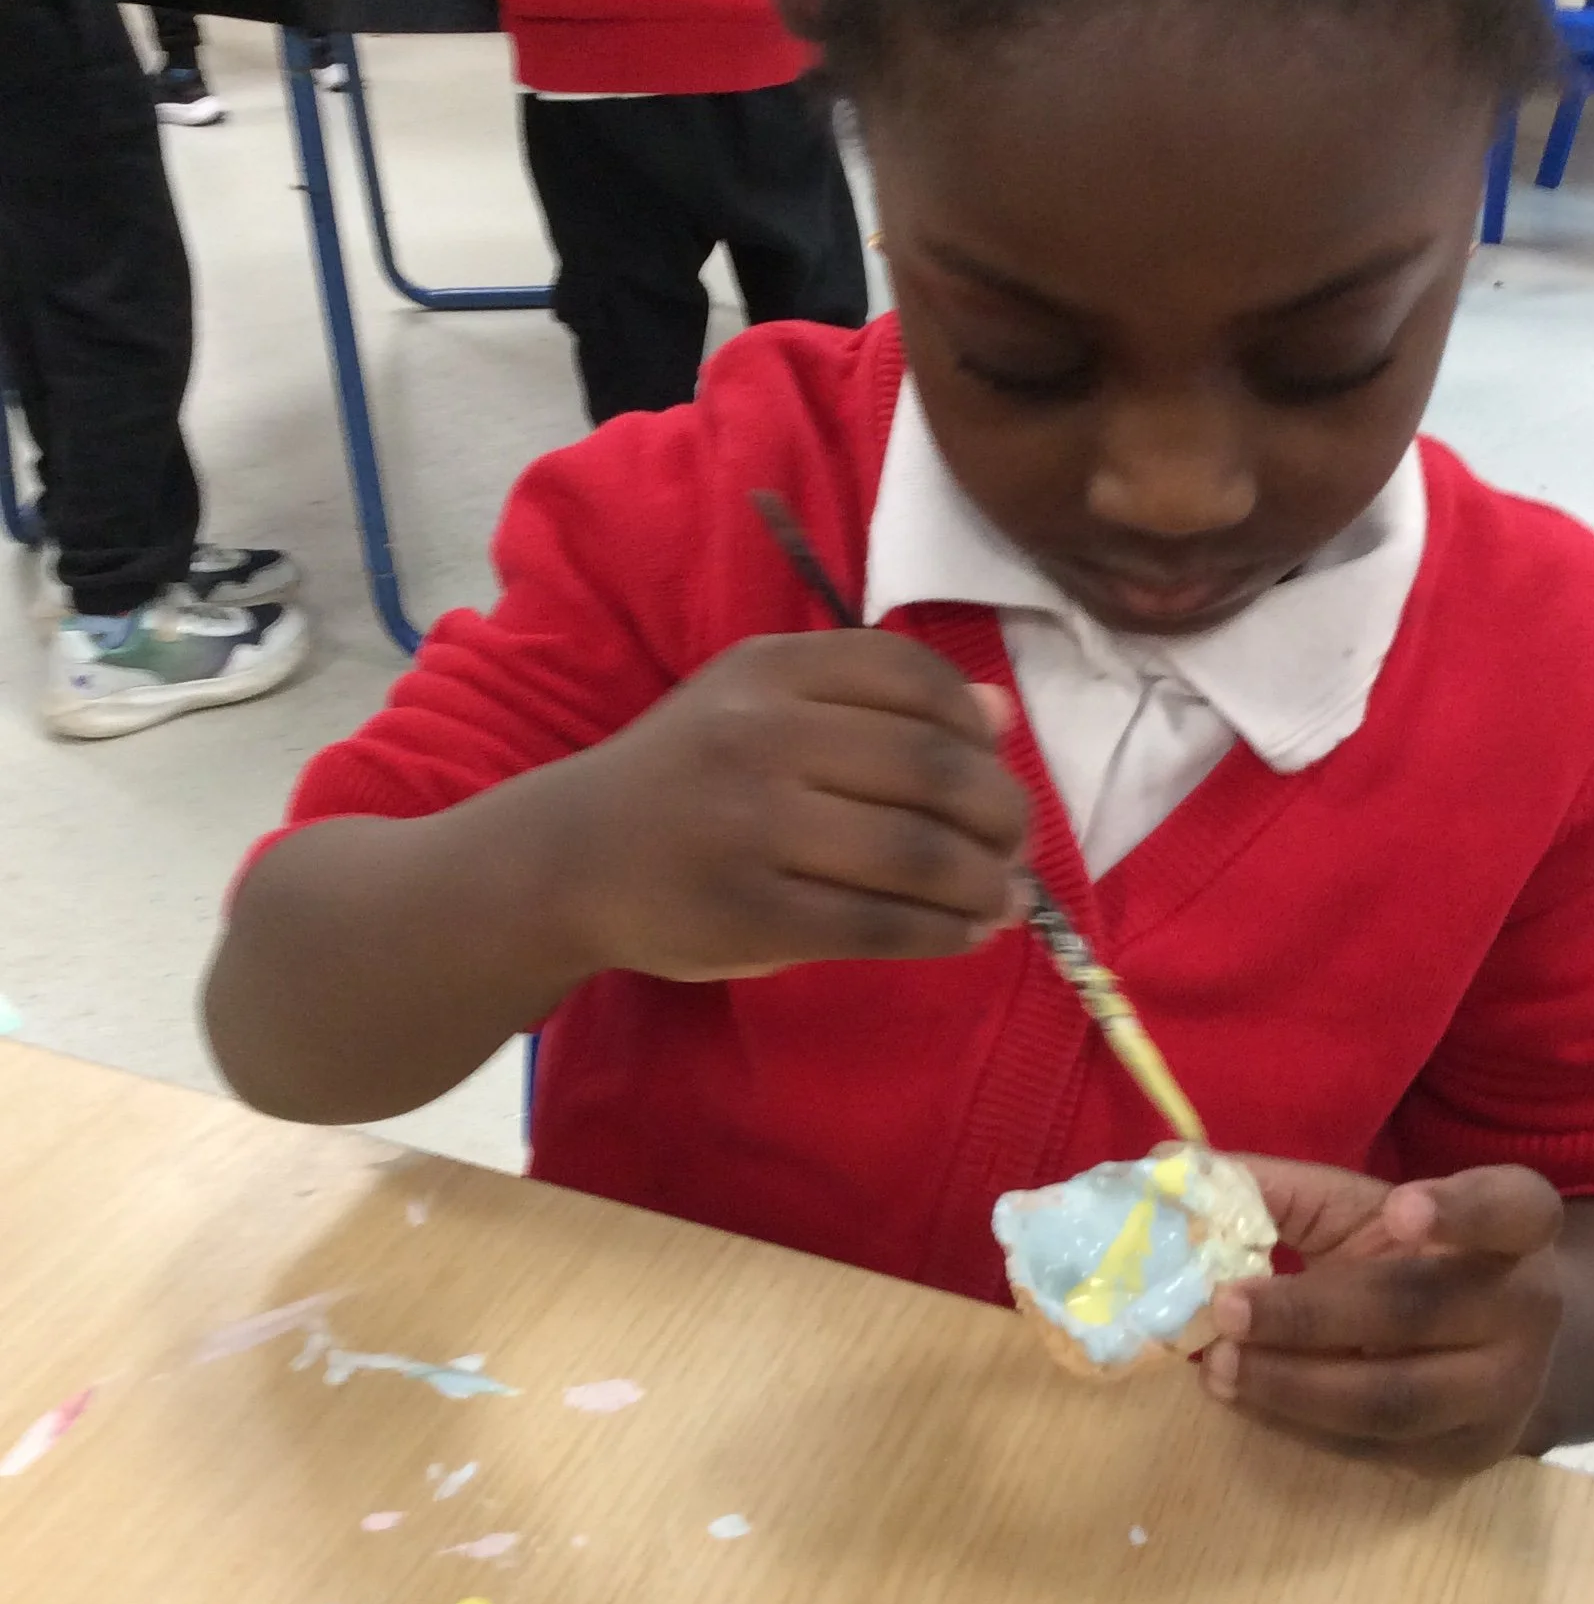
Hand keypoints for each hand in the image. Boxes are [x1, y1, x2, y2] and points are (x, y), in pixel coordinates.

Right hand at [546, 631, 1031, 983]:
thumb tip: (999, 716)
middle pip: (929, 766)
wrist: (567, 858)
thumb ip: (872, 703)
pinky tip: (966, 935)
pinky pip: (877, 924)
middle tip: (1016, 844)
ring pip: (914, 850)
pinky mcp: (748, 913)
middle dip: (999, 812)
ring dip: (985, 881)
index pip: (909, 675)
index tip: (994, 763)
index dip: (975, 726)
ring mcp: (750, 825)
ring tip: (1006, 897)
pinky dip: (942, 933)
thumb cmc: (686, 779)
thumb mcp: (760, 707)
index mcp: (768, 669)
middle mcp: (759, 734)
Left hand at [1199, 1162, 1565, 1476]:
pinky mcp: (1461, 1456)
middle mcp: (1528, 1309)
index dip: (1461, 1210)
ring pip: (1393, 1400)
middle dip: (1314, 1314)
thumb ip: (1280, 1190)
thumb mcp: (1359, 1208)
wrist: (1488, 1349)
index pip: (1510, 1209)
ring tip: (1218, 1362)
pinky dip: (1295, 1424)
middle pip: (1422, 1312)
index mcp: (1517, 1226)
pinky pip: (1371, 1448)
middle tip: (1227, 1306)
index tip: (1400, 1209)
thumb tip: (1170, 1168)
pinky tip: (1241, 1394)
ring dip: (1292, 1386)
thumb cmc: (1407, 1257)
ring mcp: (1503, 1394)